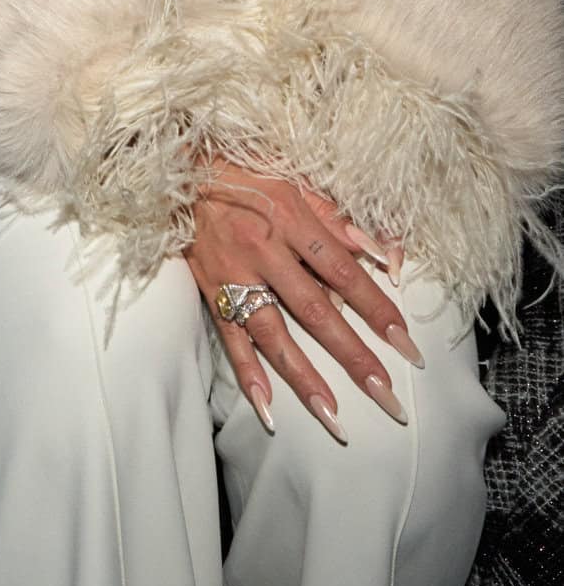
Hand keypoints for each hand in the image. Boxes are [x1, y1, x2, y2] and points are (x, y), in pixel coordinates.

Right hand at [186, 163, 418, 442]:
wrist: (180, 168)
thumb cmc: (248, 172)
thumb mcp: (298, 182)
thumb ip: (341, 221)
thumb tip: (386, 257)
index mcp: (291, 219)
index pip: (345, 273)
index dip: (378, 310)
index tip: (406, 345)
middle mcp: (263, 250)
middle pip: (316, 312)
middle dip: (354, 356)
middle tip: (388, 396)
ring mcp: (233, 274)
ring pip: (273, 334)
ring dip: (304, 379)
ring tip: (333, 417)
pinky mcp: (208, 290)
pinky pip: (229, 338)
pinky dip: (247, 373)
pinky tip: (267, 407)